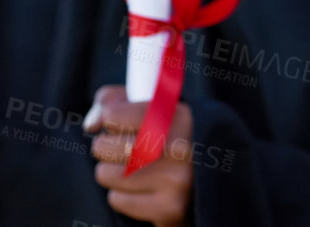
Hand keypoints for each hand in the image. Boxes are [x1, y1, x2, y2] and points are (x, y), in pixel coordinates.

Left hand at [87, 85, 194, 226]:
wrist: (219, 176)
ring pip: (105, 174)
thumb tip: (90, 124)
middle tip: (130, 148)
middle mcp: (178, 147)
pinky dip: (125, 195)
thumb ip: (117, 101)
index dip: (110, 119)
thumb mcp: (156, 107)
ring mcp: (175, 180)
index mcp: (178, 114)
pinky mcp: (169, 208)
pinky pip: (117, 199)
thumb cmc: (175, 135)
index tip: (117, 123)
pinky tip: (146, 188)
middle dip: (109, 148)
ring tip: (139, 168)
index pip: (112, 115)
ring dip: (115, 173)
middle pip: (102, 146)